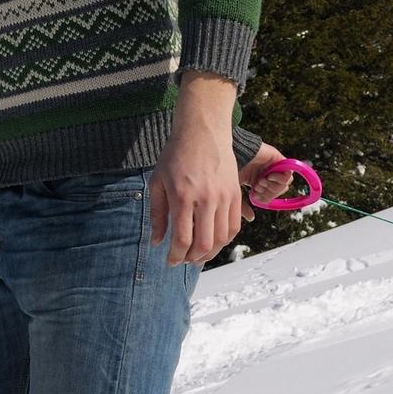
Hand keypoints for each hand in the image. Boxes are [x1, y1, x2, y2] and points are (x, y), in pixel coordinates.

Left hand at [149, 73, 243, 265]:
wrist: (203, 132)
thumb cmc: (175, 156)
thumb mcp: (157, 183)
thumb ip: (157, 215)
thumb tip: (157, 243)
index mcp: (182, 196)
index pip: (182, 239)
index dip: (175, 256)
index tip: (170, 261)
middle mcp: (206, 199)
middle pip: (204, 244)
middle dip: (192, 259)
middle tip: (183, 260)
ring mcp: (224, 197)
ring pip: (221, 238)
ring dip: (209, 253)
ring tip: (198, 255)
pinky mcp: (235, 194)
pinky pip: (234, 226)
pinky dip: (224, 239)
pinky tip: (213, 241)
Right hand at [239, 139, 297, 214]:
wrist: (234, 154)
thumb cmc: (229, 170)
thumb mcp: (235, 193)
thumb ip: (243, 206)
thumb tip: (251, 218)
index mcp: (258, 180)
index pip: (270, 196)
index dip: (264, 198)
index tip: (254, 195)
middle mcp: (267, 173)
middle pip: (278, 191)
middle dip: (268, 193)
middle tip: (257, 186)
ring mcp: (274, 167)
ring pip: (285, 185)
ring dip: (273, 186)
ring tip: (261, 180)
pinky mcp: (279, 160)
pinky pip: (288, 175)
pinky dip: (280, 179)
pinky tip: (269, 176)